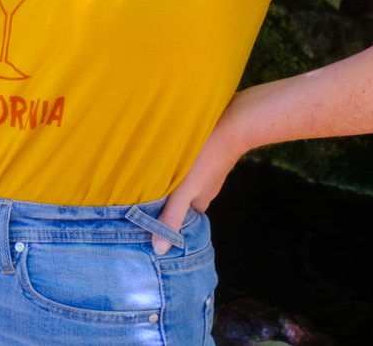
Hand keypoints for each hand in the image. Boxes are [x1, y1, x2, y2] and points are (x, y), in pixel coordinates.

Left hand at [150, 107, 245, 254]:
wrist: (234, 123)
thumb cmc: (207, 158)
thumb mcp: (185, 189)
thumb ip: (172, 216)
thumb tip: (160, 249)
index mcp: (201, 203)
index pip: (182, 219)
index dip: (165, 219)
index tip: (144, 217)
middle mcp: (206, 189)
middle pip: (182, 200)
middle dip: (164, 198)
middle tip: (139, 194)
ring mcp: (208, 171)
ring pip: (184, 182)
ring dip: (170, 180)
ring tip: (147, 175)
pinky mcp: (207, 154)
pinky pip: (189, 166)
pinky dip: (178, 165)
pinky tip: (166, 156)